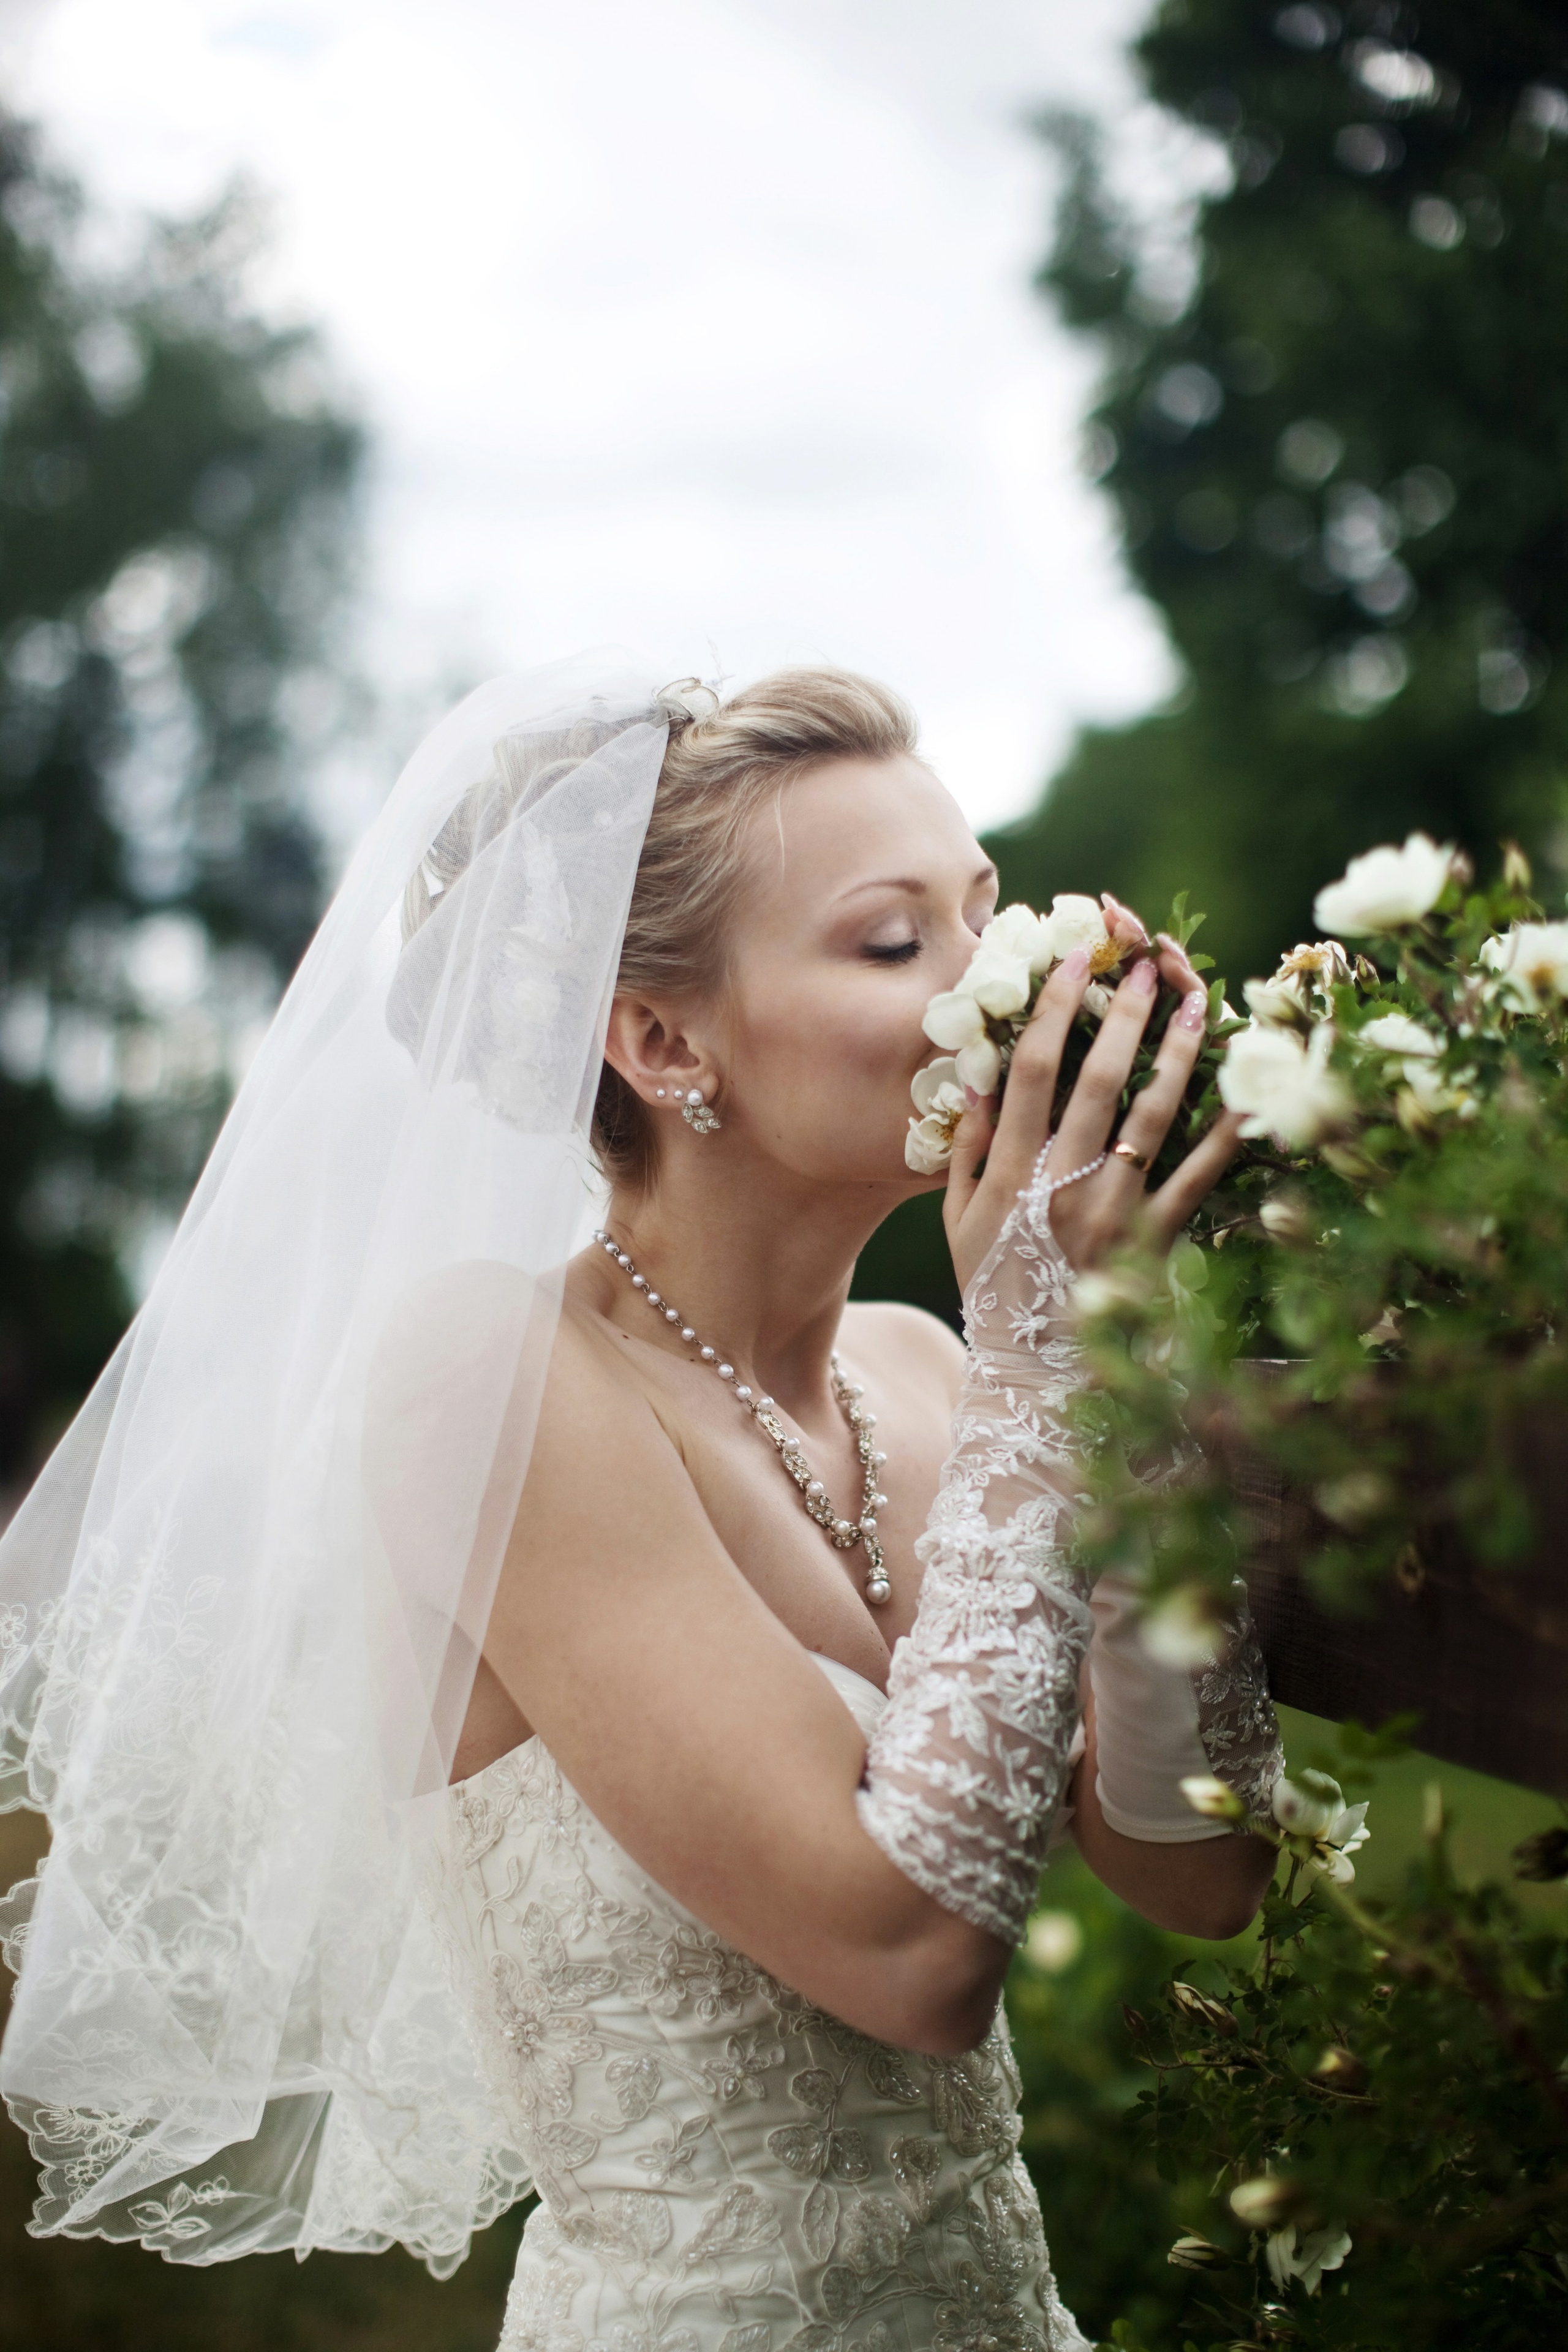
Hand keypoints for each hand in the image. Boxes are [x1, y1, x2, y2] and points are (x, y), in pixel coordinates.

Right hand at [942, 918, 1243, 1293]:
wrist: (1034, 1371)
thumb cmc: (995, 1287)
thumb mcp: (960, 1219)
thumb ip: (969, 1149)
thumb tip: (981, 1077)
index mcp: (1012, 1173)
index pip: (1033, 1072)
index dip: (1053, 1010)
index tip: (1073, 962)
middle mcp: (1063, 1185)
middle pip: (1095, 1081)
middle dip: (1122, 1016)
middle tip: (1144, 964)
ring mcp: (1112, 1212)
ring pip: (1150, 1118)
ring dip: (1176, 1053)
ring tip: (1196, 1000)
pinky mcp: (1154, 1240)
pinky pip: (1197, 1179)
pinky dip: (1226, 1134)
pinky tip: (1250, 1091)